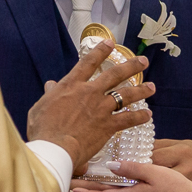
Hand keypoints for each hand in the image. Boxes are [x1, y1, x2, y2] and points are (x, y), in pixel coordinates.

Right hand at [27, 40, 154, 169]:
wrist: (55, 147)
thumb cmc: (43, 129)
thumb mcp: (40, 107)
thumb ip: (49, 95)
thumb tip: (51, 85)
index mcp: (71, 85)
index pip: (88, 62)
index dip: (100, 51)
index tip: (110, 43)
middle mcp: (90, 92)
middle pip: (115, 74)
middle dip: (131, 66)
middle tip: (143, 61)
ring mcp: (101, 108)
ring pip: (126, 94)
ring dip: (141, 90)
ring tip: (151, 87)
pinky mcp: (109, 125)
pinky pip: (128, 119)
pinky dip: (139, 117)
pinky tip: (148, 116)